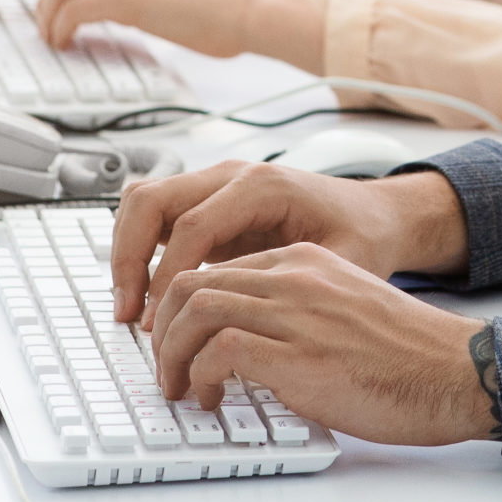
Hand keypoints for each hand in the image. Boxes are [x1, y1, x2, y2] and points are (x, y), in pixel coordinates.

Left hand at [34, 0, 293, 56]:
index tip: (59, 12)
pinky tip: (67, 43)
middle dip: (49, 4)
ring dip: (49, 20)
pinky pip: (72, 12)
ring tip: (56, 41)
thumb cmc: (220, 5)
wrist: (246, 8)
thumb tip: (120, 6)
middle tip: (51, 30)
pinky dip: (61, 30)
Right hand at [113, 161, 470, 315]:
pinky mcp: (207, 204)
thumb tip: (248, 326)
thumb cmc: (362, 236)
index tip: (158, 321)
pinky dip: (139, 251)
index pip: (194, 225)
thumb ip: (295, 284)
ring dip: (126, 252)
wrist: (375, 213)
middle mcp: (231, 176)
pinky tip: (147, 296)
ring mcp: (214, 185)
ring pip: (143, 202)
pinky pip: (156, 216)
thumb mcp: (341, 262)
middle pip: (151, 199)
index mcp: (263, 185)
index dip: (169, 276)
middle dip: (129, 257)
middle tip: (129, 314)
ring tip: (130, 309)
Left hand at [146, 242, 495, 444]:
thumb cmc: (406, 355)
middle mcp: (296, 278)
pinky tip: (211, 399)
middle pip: (191, 282)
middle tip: (165, 369)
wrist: (455, 371)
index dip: (180, 309)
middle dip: (162, 330)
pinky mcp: (299, 357)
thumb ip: (296, 312)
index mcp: (306, 261)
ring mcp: (297, 314)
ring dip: (171, 355)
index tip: (175, 344)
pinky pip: (219, 352)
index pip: (214, 267)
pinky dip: (200, 377)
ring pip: (195, 310)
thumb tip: (243, 348)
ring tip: (179, 388)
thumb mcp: (343, 310)